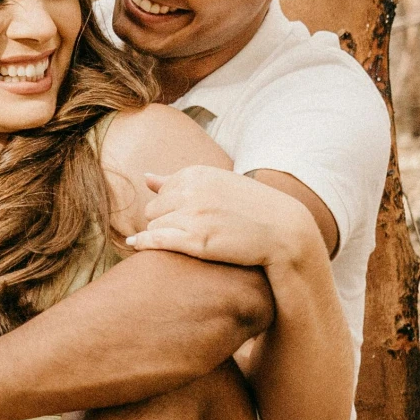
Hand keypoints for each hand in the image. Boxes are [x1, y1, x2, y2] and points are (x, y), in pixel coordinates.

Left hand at [124, 166, 320, 270]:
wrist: (284, 231)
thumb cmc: (251, 208)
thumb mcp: (216, 185)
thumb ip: (177, 181)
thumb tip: (145, 176)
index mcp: (196, 173)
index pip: (162, 191)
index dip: (172, 206)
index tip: (190, 216)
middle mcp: (192, 191)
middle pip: (154, 209)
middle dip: (165, 221)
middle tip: (190, 232)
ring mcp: (193, 215)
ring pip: (155, 226)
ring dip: (165, 235)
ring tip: (190, 242)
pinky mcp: (196, 240)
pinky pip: (156, 240)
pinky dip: (143, 242)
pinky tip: (135, 245)